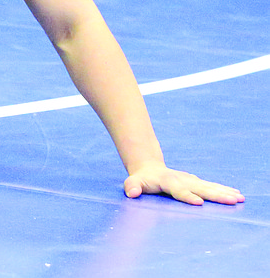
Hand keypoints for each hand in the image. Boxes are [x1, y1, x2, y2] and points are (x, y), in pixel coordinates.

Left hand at [123, 163, 244, 204]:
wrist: (149, 168)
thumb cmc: (141, 179)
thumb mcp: (133, 182)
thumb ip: (132, 186)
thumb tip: (132, 192)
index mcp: (168, 181)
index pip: (178, 190)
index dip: (187, 196)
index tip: (199, 203)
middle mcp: (182, 179)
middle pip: (200, 188)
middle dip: (216, 195)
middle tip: (232, 200)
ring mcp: (191, 180)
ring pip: (210, 187)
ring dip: (225, 193)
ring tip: (239, 198)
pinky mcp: (197, 182)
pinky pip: (212, 187)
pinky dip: (225, 190)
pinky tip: (237, 195)